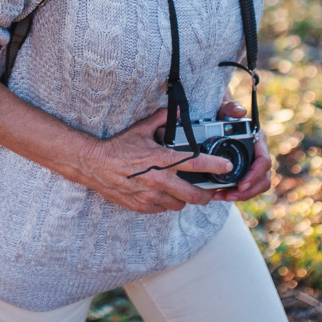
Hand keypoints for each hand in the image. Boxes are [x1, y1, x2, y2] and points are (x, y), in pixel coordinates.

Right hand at [72, 108, 235, 213]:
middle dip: (205, 194)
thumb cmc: (118, 146)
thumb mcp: (141, 129)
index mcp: (162, 159)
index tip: (226, 166)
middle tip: (209, 191)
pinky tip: (164, 195)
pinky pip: (162, 210)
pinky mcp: (141, 206)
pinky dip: (166, 203)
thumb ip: (161, 119)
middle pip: (193, 195)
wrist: (94, 165)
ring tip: (184, 192)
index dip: (214, 165)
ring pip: (179, 205)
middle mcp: (159, 180)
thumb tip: (176, 112)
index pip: (195, 163)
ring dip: (184, 200)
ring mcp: (150, 196)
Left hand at [210, 99, 271, 202]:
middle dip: (247, 191)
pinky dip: (234, 193)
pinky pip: (245, 187)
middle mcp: (259, 155)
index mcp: (258, 141)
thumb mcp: (226, 108)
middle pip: (263, 180)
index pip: (264, 162)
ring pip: (255, 186)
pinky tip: (219, 194)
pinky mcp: (245, 172)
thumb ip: (232, 107)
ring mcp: (253, 165)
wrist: (220, 118)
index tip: (241, 185)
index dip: (255, 175)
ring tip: (220, 197)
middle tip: (229, 196)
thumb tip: (240, 112)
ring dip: (240, 196)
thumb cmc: (225, 113)